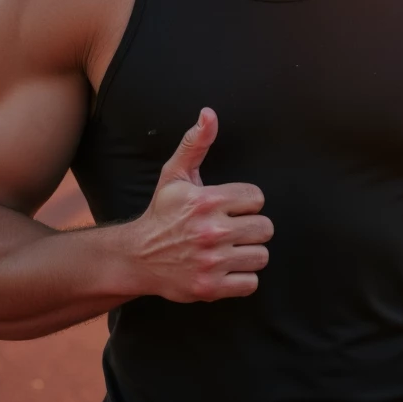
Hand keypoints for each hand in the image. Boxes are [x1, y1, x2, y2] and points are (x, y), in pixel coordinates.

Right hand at [126, 108, 270, 302]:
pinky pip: (251, 283)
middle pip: (265, 228)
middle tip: (232, 230)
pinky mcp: (211, 288)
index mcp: (207, 200)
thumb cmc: (161, 214)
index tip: (229, 208)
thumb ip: (196, 143)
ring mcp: (212, 262)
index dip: (245, 203)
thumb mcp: (174, 175)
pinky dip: (241, 279)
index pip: (256, 198)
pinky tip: (225, 269)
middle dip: (251, 229)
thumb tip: (209, 114)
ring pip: (261, 256)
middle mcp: (211, 231)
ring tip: (229, 250)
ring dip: (248, 254)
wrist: (137, 257)